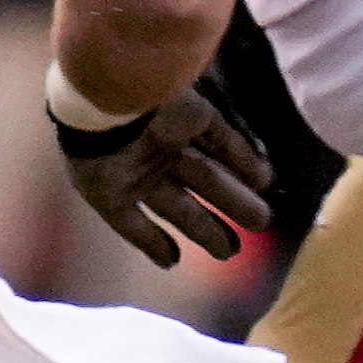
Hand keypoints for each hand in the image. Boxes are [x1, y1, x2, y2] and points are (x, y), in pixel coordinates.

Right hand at [61, 76, 273, 268]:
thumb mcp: (105, 198)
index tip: (174, 261)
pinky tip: (263, 179)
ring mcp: (173, 139)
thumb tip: (170, 264)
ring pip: (210, 175)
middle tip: (233, 252)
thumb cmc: (99, 154)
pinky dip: (244, 159)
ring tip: (261, 222)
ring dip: (234, 199)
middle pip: (184, 201)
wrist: (108, 98)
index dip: (155, 239)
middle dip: (208, 227)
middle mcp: (148, 163)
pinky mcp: (196, 114)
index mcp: (121, 182)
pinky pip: (225, 141)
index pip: (140, 217)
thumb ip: (136, 229)